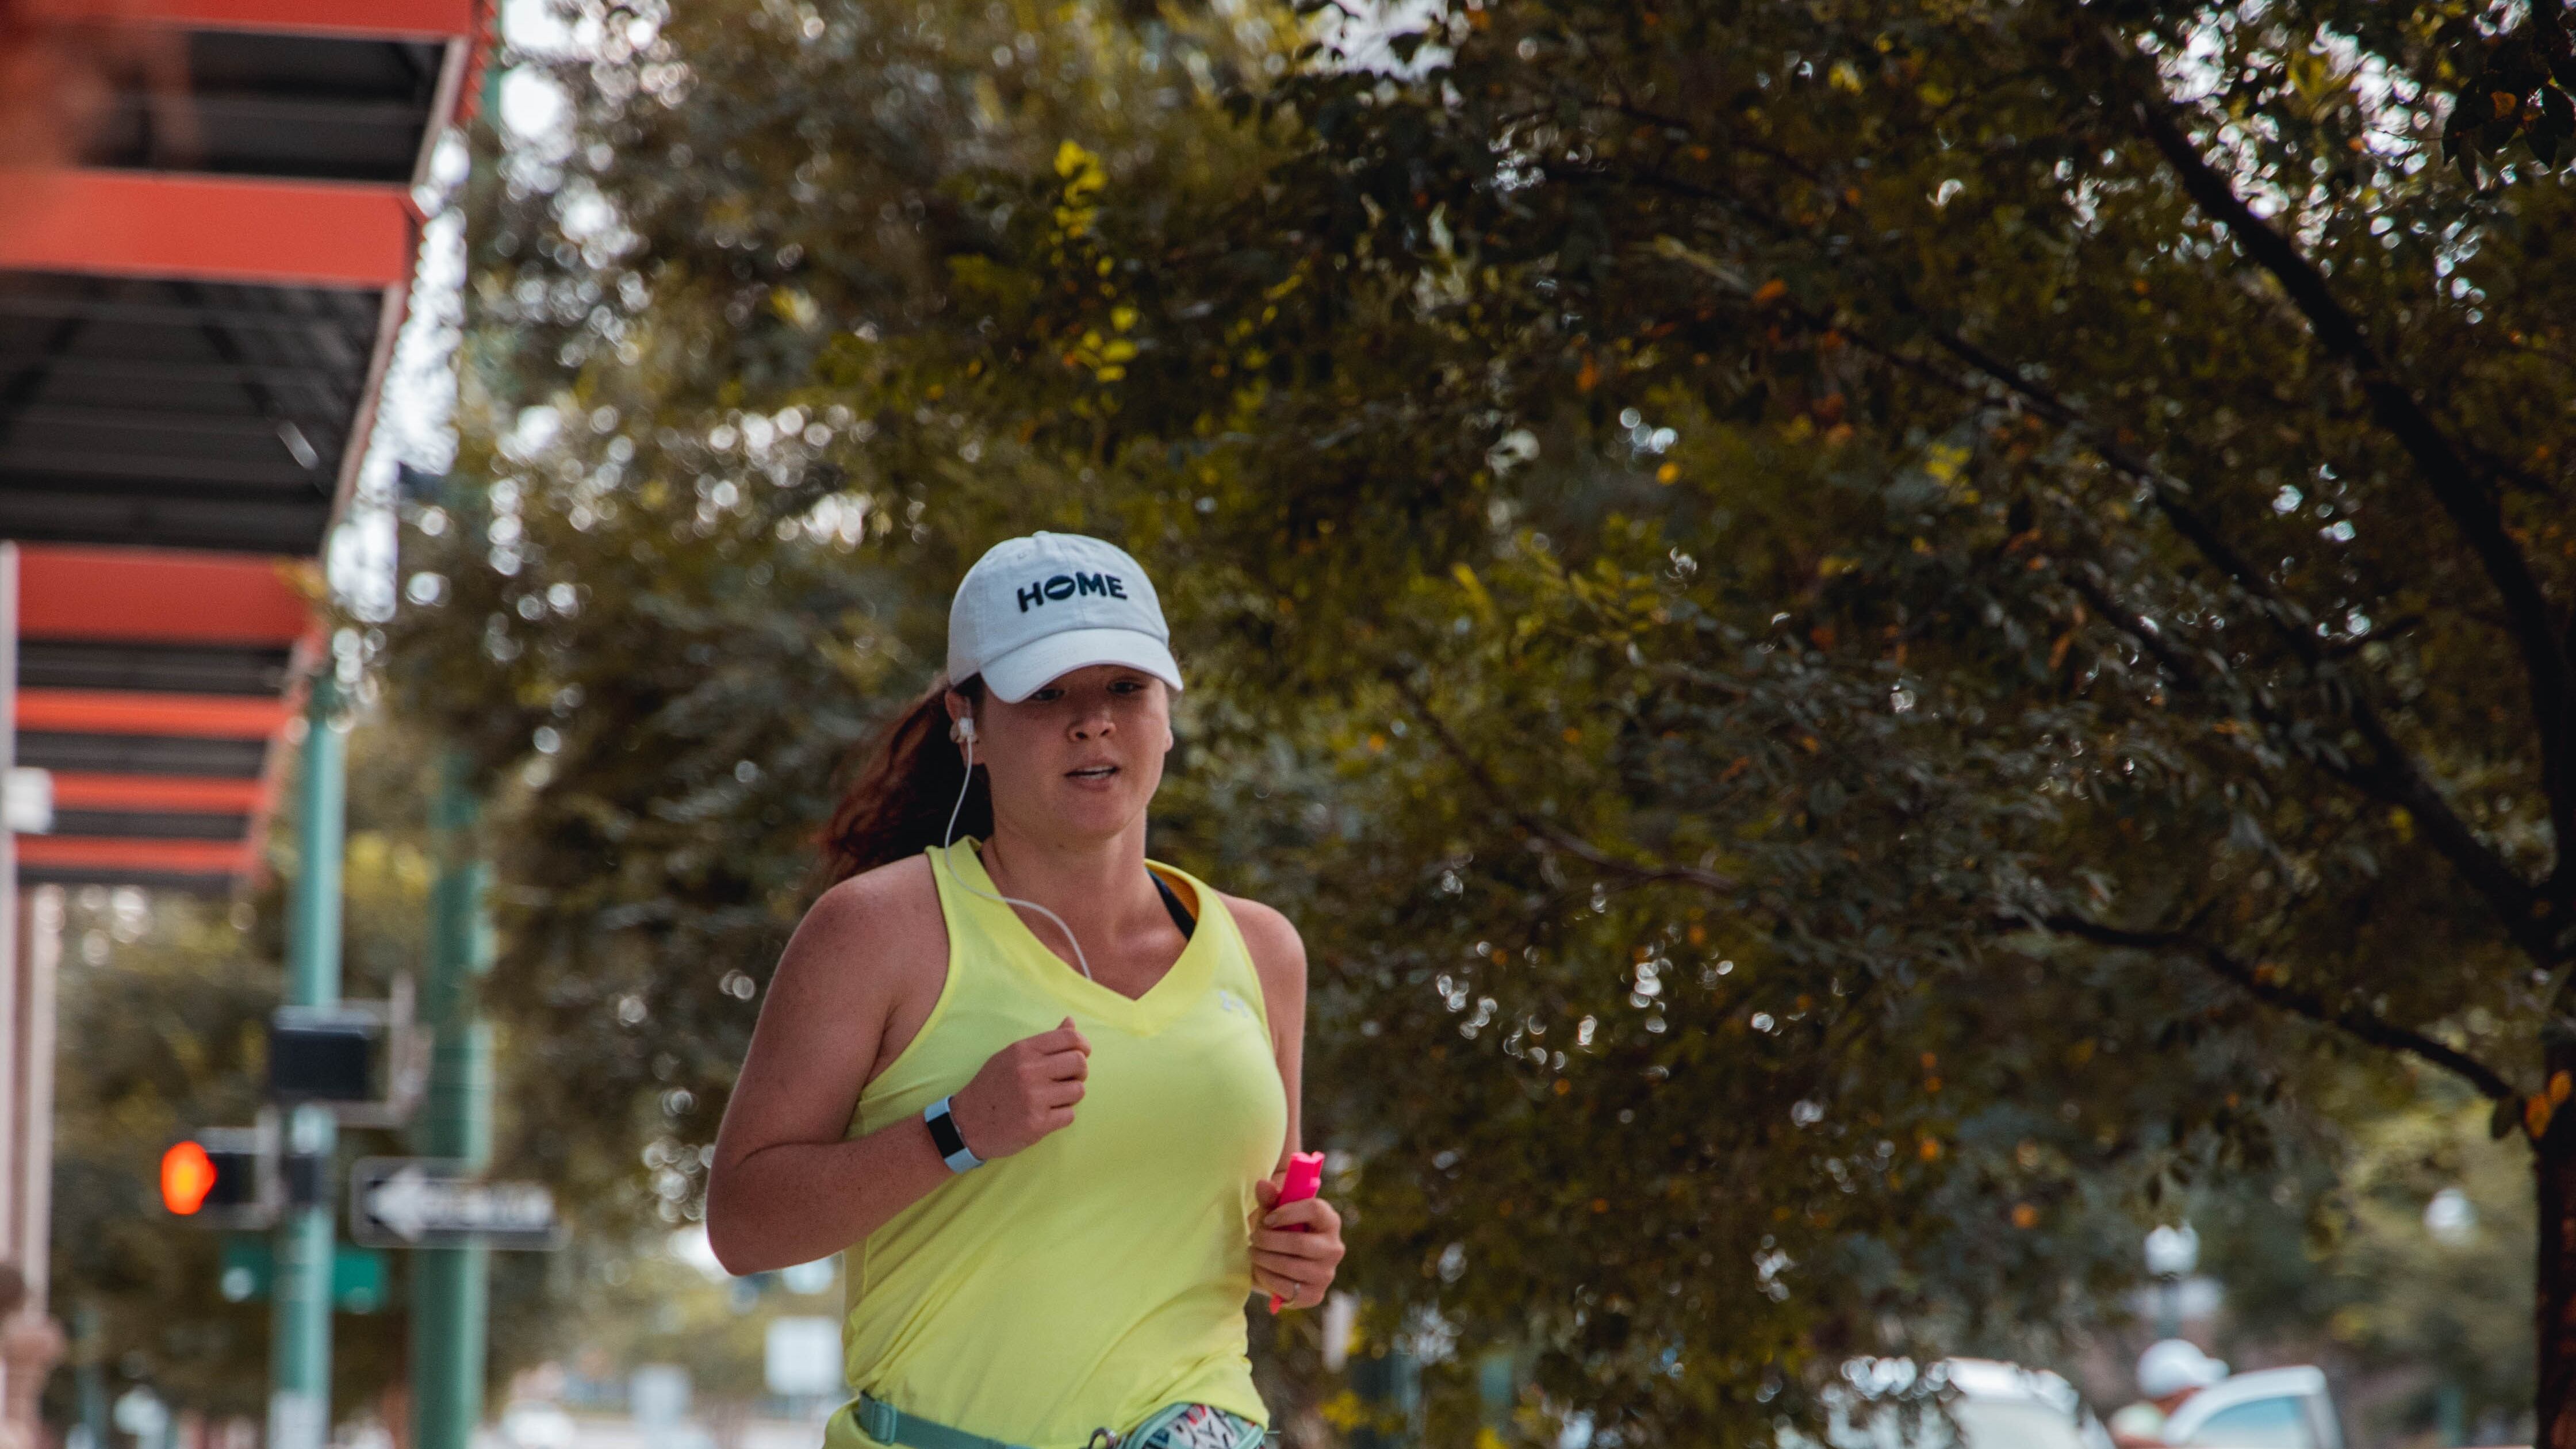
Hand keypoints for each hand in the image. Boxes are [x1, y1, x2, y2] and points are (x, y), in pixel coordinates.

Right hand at [949, 1018, 1088, 1159]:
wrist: (966, 1124)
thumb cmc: (992, 1087)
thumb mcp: (1012, 1056)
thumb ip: (1043, 1042)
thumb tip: (1070, 1022)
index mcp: (1023, 1050)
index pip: (1070, 1037)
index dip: (1083, 1045)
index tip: (1081, 1054)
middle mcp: (1029, 1071)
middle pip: (1079, 1062)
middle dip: (1079, 1072)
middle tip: (1066, 1080)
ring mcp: (1033, 1098)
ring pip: (1078, 1090)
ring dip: (1070, 1096)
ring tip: (1052, 1099)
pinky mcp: (1037, 1123)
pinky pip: (1069, 1115)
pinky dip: (1061, 1116)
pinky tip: (1045, 1115)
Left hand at [1249, 1173, 1343, 1310]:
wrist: (1284, 1261)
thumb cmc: (1280, 1230)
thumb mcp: (1274, 1212)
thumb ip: (1270, 1198)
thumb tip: (1262, 1184)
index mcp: (1330, 1221)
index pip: (1315, 1210)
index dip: (1288, 1213)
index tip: (1267, 1219)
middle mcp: (1334, 1248)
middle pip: (1300, 1243)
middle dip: (1269, 1241)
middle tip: (1253, 1238)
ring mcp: (1327, 1273)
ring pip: (1291, 1266)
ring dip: (1264, 1259)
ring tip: (1252, 1253)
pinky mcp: (1315, 1294)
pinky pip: (1287, 1288)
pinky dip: (1268, 1278)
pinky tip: (1259, 1269)